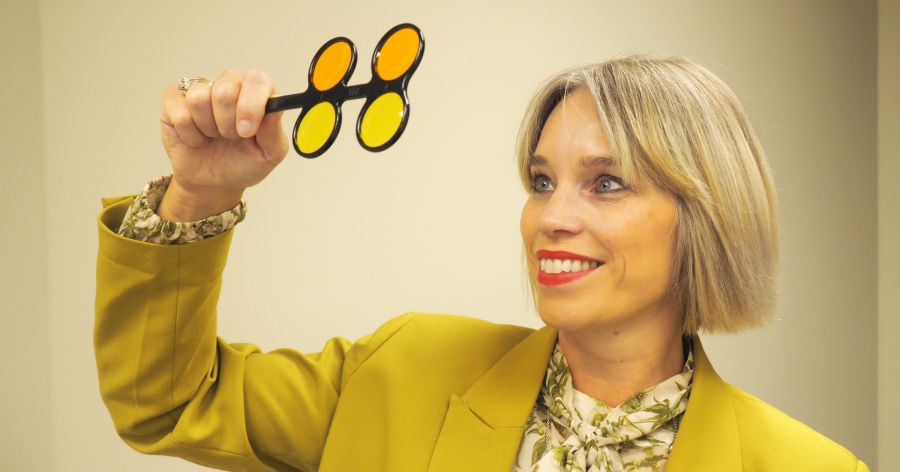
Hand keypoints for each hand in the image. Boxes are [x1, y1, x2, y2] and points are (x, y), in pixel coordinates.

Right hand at [158, 69, 288, 220]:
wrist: (213, 183)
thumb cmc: (243, 163)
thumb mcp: (269, 154)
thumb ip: (274, 131)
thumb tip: (274, 107)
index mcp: (256, 92)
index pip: (257, 80)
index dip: (251, 105)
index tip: (247, 131)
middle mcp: (229, 84)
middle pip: (225, 90)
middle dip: (228, 124)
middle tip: (231, 138)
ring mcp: (200, 89)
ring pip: (199, 98)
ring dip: (208, 128)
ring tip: (213, 137)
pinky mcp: (174, 100)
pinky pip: (178, 110)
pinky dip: (189, 133)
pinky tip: (196, 139)